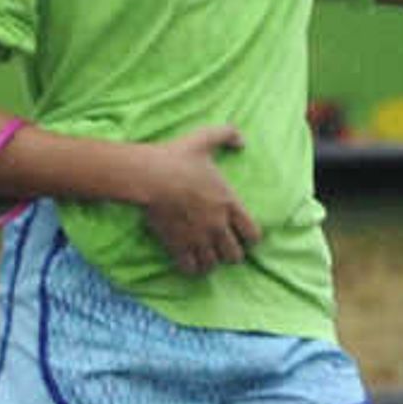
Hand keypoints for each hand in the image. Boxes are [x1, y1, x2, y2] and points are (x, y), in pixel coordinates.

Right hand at [138, 124, 262, 275]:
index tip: (242, 233)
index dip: (250, 236)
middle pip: (235, 255)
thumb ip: (227, 135)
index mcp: (229, 203)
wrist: (150, 176)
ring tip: (205, 255)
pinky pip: (190, 268)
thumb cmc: (177, 158)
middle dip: (231, 252)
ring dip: (211, 261)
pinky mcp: (176, 245)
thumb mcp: (205, 139)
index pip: (253, 234)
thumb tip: (242, 141)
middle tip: (222, 246)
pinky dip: (191, 267)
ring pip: (213, 264)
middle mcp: (217, 226)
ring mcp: (197, 238)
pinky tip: (189, 261)